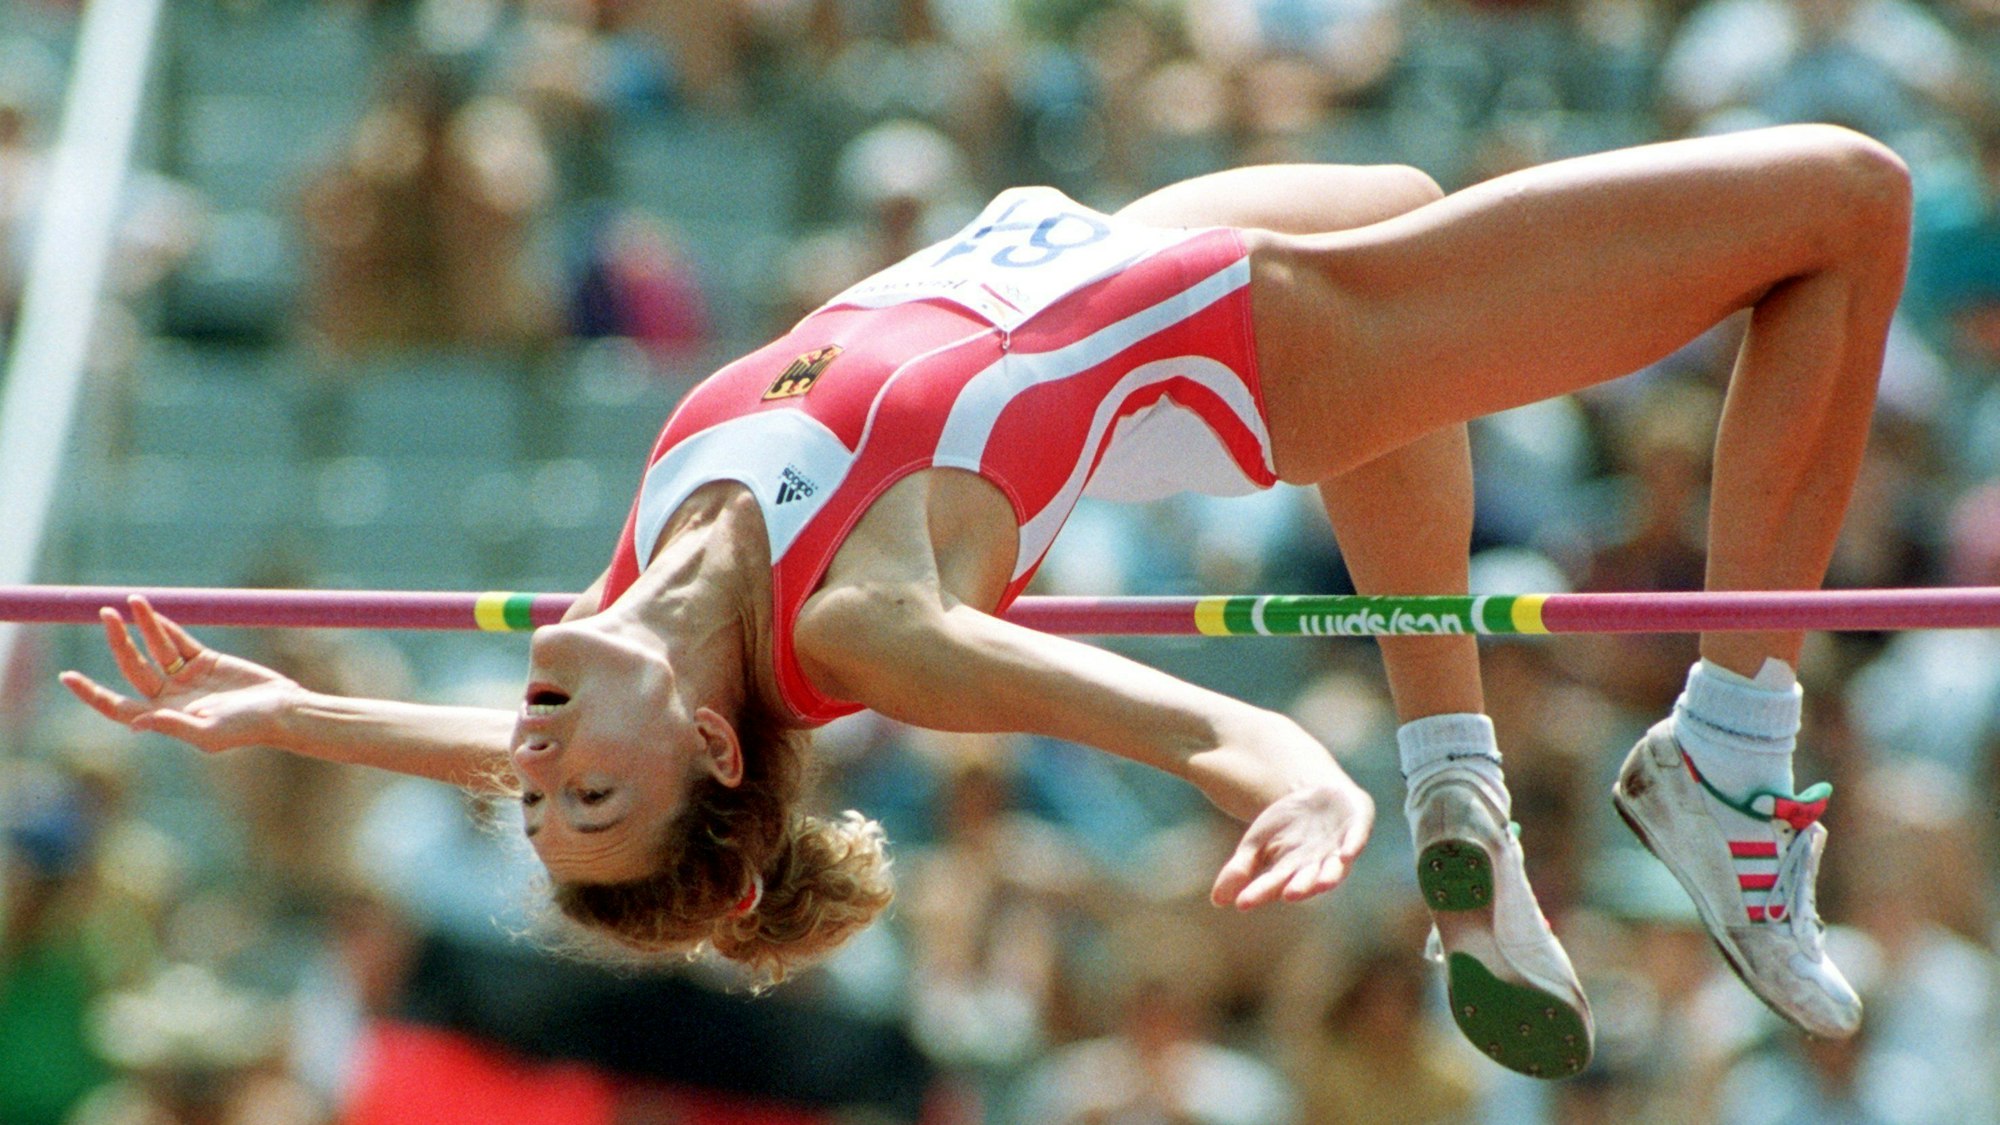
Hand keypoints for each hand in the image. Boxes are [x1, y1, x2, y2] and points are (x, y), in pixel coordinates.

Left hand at [59, 596, 302, 753]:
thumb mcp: (209, 733)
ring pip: (155, 648)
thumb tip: (136, 723)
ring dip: (142, 625)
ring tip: (130, 601)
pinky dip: (164, 626)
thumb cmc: (248, 728)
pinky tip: (152, 612)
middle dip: (118, 641)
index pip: (117, 706)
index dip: (91, 693)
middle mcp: (169, 697)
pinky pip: (178, 640)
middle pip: (132, 666)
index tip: (68, 677)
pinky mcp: (206, 661)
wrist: (283, 710)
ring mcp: (186, 677)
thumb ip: (173, 726)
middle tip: (105, 615)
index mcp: (164, 717)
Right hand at [1210, 781, 1373, 909]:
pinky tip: (1347, 853)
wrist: (1317, 794)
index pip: (1273, 884)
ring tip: (1322, 884)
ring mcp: (1338, 848)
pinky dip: (1353, 845)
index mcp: (1290, 871)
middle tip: (1288, 894)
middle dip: (1300, 887)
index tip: (1243, 903)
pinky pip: (1357, 838)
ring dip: (1330, 875)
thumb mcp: (1256, 843)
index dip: (1260, 892)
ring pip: (1335, 867)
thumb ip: (1239, 870)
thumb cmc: (1286, 825)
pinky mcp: (1358, 826)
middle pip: (1306, 880)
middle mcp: (1316, 865)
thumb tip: (1216, 901)